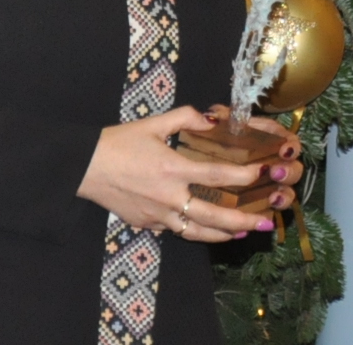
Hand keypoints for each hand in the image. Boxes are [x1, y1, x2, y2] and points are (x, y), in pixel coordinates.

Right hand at [77, 106, 298, 241]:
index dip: (244, 176)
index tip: (264, 174)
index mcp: (173, 168)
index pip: (217, 174)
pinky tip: (207, 230)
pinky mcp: (147, 224)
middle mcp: (169, 196)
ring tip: (243, 233)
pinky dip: (195, 231)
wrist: (85, 167)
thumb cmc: (119, 142)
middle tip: (267, 222)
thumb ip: (186, 117)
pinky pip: (176, 230)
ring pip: (196, 231)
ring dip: (223, 234)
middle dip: (244, 220)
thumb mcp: (153, 122)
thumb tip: (213, 118)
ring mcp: (157, 215)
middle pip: (213, 215)